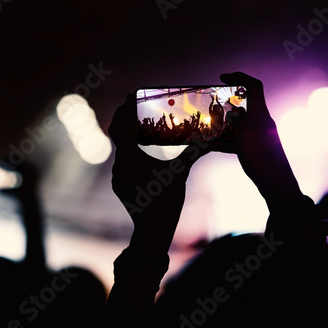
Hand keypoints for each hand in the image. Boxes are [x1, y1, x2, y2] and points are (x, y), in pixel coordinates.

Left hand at [108, 94, 208, 252]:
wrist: (152, 230)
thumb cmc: (166, 200)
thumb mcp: (180, 173)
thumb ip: (194, 152)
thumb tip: (210, 138)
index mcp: (130, 156)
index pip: (122, 125)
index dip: (125, 109)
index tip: (131, 96)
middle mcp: (119, 164)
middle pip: (117, 134)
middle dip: (125, 119)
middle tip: (134, 106)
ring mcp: (118, 176)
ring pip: (120, 150)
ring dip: (128, 137)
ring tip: (142, 129)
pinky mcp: (120, 185)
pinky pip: (123, 163)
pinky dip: (130, 153)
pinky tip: (142, 155)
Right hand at [217, 72, 301, 200]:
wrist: (276, 184)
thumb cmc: (261, 159)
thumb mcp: (243, 137)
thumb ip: (235, 124)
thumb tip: (226, 118)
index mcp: (260, 114)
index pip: (254, 86)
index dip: (239, 77)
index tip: (222, 78)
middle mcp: (261, 122)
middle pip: (243, 105)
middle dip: (225, 106)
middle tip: (209, 110)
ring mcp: (259, 136)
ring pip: (239, 123)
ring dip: (223, 124)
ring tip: (207, 129)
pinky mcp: (256, 148)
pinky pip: (238, 139)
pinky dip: (226, 141)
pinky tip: (213, 146)